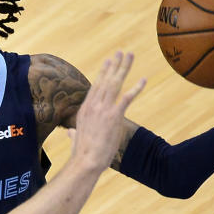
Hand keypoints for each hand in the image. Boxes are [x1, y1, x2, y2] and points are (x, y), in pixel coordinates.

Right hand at [71, 51, 145, 172]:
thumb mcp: (76, 140)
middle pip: (106, 80)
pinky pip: (127, 98)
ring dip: (124, 68)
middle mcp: (93, 105)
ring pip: (115, 83)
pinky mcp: (113, 116)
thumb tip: (70, 134)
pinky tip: (143, 80)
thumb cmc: (81, 154)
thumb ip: (73, 134)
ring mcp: (103, 109)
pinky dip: (136, 88)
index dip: (103, 72)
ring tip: (130, 56)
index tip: (109, 61)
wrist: (85, 161)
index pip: (96, 86)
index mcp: (85, 109)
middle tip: (121, 52)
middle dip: (114, 65)